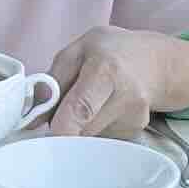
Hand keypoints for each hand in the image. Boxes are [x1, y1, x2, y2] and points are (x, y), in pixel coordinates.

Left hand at [47, 28, 188, 137]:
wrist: (155, 61)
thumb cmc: (110, 51)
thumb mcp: (76, 51)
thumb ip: (52, 82)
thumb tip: (33, 117)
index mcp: (105, 71)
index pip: (82, 108)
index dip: (63, 127)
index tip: (48, 136)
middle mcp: (125, 97)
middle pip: (81, 128)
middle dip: (64, 121)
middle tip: (64, 101)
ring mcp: (134, 118)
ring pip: (89, 135)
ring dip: (79, 124)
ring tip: (90, 98)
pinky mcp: (135, 131)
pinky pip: (100, 137)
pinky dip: (94, 125)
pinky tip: (104, 106)